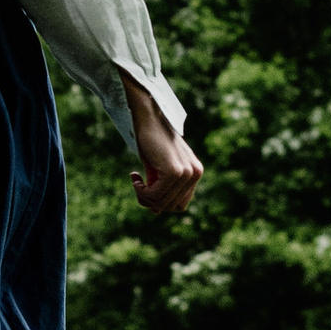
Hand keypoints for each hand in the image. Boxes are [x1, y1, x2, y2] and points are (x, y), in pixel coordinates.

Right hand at [124, 79, 202, 218]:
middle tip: (138, 185)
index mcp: (195, 173)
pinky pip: (155, 195)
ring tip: (136, 181)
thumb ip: (163, 188)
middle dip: (151, 201)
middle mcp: (195, 173)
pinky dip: (141, 192)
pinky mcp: (175, 172)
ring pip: (162, 202)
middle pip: (171, 206)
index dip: (160, 202)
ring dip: (144, 197)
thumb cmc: (151, 141)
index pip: (179, 204)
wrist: (148, 118)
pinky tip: (135, 177)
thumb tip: (157, 212)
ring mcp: (187, 173)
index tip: (145, 188)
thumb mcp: (159, 169)